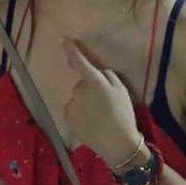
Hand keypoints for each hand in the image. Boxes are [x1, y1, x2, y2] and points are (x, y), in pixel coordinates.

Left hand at [62, 38, 140, 166]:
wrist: (118, 145)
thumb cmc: (123, 114)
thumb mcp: (121, 90)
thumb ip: (107, 76)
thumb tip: (97, 72)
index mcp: (93, 81)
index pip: (79, 61)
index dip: (70, 49)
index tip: (62, 39)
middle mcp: (78, 90)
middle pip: (82, 85)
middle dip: (90, 90)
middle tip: (104, 105)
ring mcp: (71, 104)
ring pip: (77, 99)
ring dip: (84, 104)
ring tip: (99, 117)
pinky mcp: (67, 118)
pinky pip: (73, 110)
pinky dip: (79, 114)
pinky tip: (91, 124)